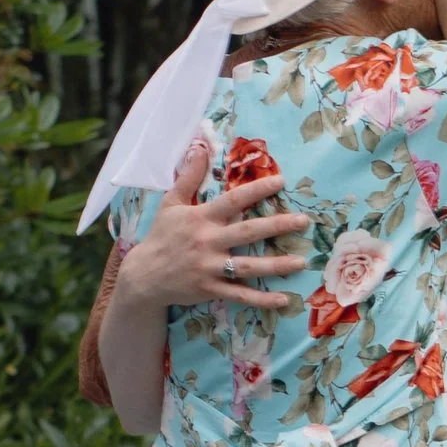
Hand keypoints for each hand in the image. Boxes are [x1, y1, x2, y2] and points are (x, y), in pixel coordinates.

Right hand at [111, 136, 310, 315]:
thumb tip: (200, 146)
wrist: (143, 276)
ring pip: (248, 266)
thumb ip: (188, 176)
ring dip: (276, 265)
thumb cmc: (162, 236)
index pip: (233, 201)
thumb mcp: (171, 203)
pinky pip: (240, 295)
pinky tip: (284, 299)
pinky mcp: (210, 290)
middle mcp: (207, 242)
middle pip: (247, 232)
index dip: (257, 190)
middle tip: (304, 221)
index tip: (281, 182)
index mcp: (201, 218)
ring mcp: (209, 268)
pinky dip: (262, 300)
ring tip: (301, 261)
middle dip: (277, 226)